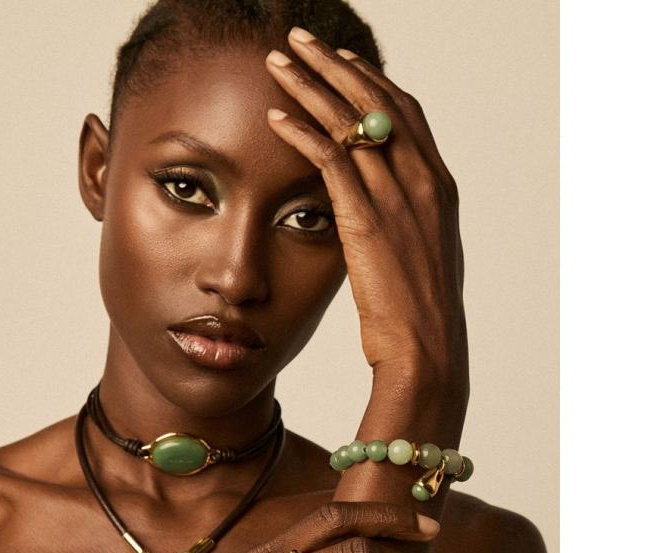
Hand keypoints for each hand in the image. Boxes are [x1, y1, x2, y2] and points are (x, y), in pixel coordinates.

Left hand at [263, 28, 465, 376]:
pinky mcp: (366, 220)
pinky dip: (302, 133)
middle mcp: (423, 181)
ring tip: (277, 61)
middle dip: (336, 64)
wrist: (427, 350)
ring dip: (310, 85)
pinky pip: (331, 161)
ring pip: (351, 121)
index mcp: (439, 187)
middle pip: (377, 101)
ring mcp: (397, 198)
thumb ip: (402, 226)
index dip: (371, 82)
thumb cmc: (420, 317)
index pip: (405, 114)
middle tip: (302, 39)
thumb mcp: (419, 260)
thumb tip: (380, 217)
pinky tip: (275, 117)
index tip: (343, 60)